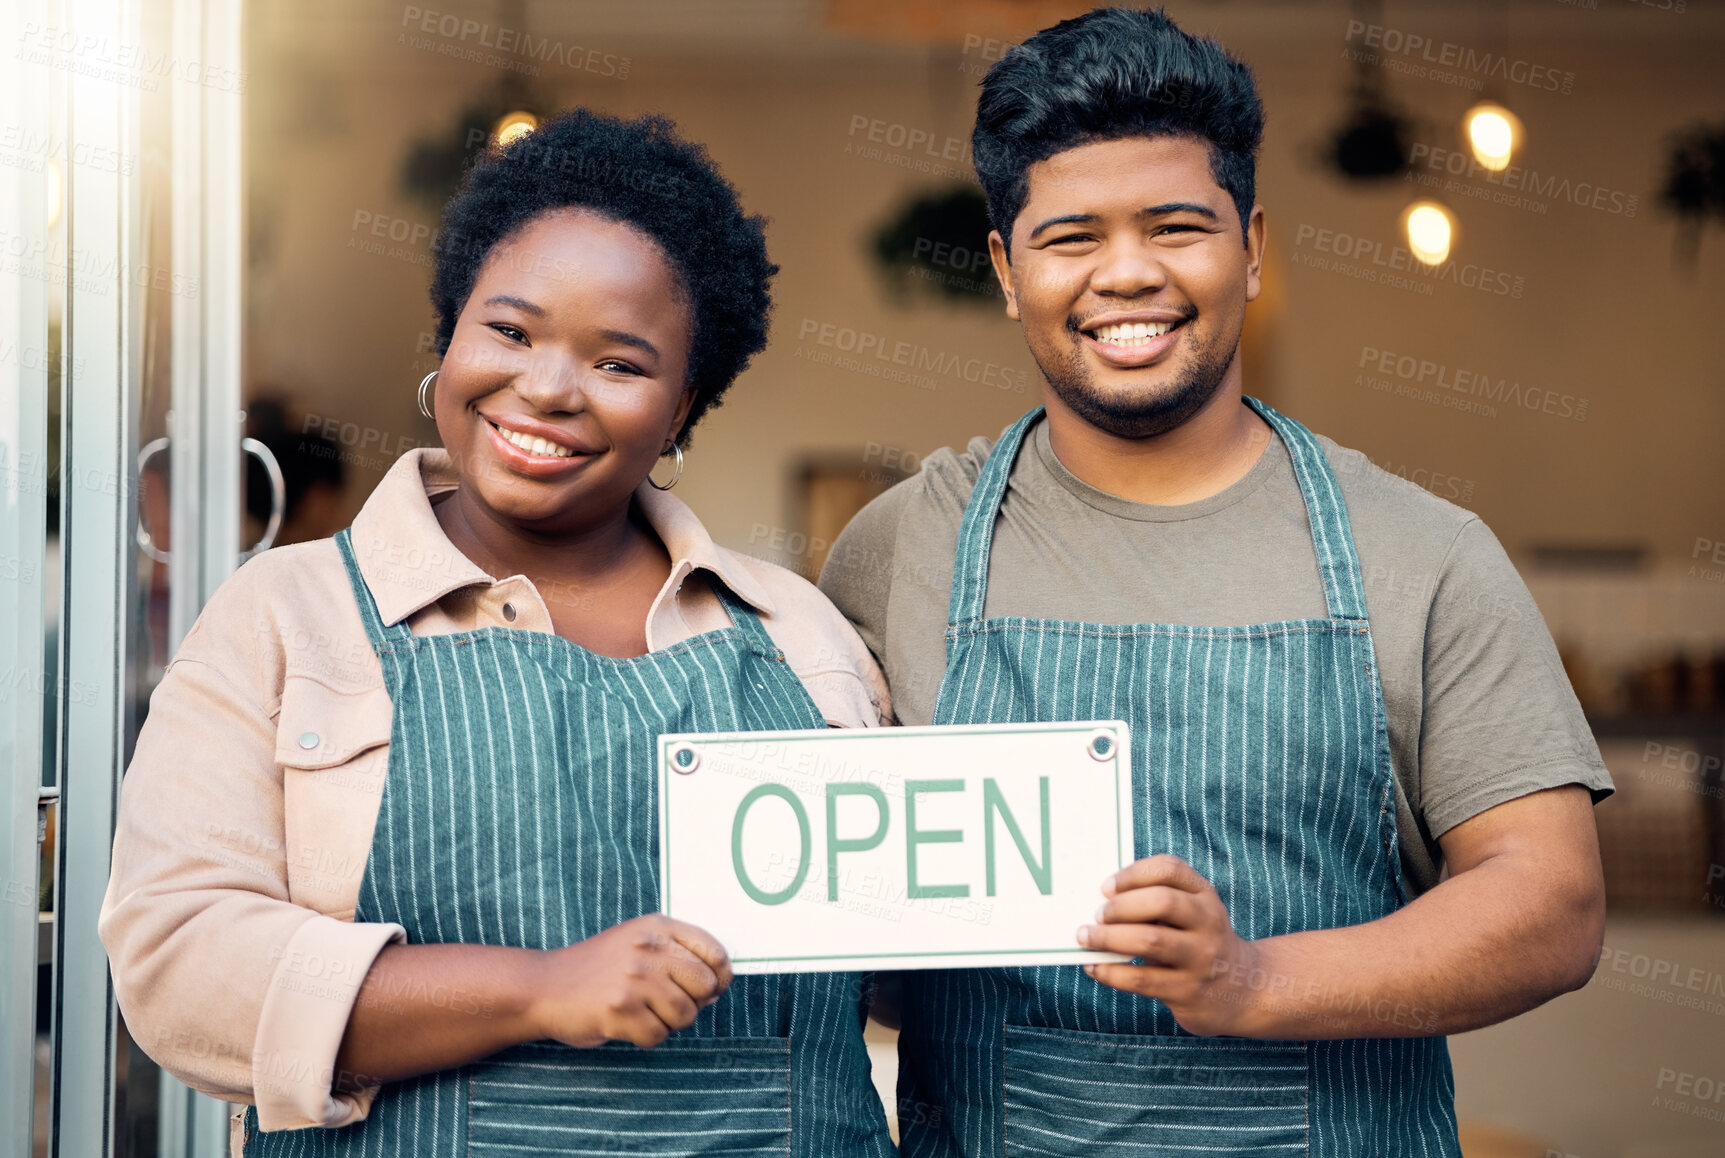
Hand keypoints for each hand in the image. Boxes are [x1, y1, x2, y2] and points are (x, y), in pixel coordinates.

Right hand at [529, 915, 733, 1047]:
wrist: (544, 987)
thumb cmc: (598, 970)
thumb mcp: (639, 943)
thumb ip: (678, 956)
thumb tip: (718, 988)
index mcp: (658, 927)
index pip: (715, 953)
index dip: (720, 977)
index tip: (707, 989)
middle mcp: (650, 948)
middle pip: (706, 986)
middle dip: (693, 1003)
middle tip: (665, 1005)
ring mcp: (635, 979)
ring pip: (685, 1015)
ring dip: (668, 1023)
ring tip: (642, 1012)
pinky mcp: (620, 1009)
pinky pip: (658, 1035)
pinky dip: (646, 1037)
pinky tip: (625, 1023)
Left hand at [1076, 854, 1259, 1035]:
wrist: (1244, 990)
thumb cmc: (1198, 942)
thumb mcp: (1192, 913)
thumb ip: (1156, 901)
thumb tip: (1097, 901)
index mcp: (1204, 895)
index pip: (1170, 869)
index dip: (1133, 873)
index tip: (1106, 886)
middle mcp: (1208, 923)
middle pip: (1162, 902)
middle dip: (1121, 906)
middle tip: (1096, 914)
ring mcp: (1201, 959)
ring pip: (1150, 941)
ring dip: (1109, 938)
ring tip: (1085, 937)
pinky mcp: (1188, 991)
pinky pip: (1142, 979)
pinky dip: (1110, 972)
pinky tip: (1094, 966)